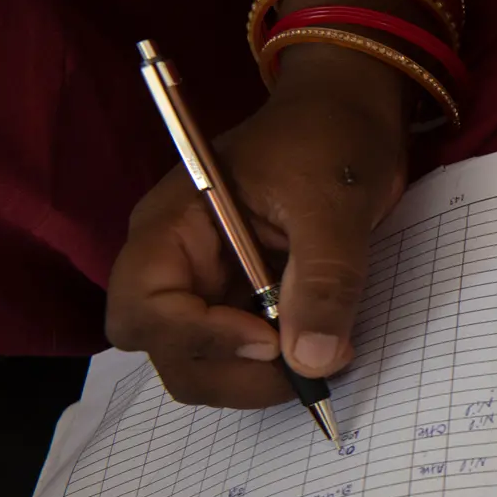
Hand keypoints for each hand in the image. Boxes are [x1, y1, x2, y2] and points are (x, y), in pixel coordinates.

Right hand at [106, 51, 411, 407]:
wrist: (353, 116)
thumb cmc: (331, 137)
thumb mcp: (334, 202)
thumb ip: (324, 278)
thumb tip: (313, 358)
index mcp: (172, 224)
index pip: (143, 303)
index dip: (198, 336)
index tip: (270, 342)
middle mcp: (176, 263)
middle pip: (163, 349)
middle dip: (226, 373)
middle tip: (304, 371)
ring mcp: (208, 286)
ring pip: (199, 364)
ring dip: (253, 380)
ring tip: (320, 358)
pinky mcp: (241, 302)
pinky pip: (239, 356)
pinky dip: (273, 370)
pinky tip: (318, 350)